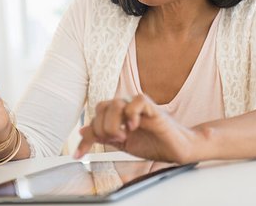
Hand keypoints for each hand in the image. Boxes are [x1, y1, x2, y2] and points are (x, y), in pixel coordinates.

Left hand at [74, 95, 198, 163]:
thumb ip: (102, 136)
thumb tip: (82, 130)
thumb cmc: (153, 144)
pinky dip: (132, 115)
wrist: (176, 149)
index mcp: (118, 115)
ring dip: (114, 124)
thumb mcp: (122, 144)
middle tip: (115, 141)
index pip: (94, 118)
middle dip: (102, 128)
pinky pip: (136, 101)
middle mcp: (126, 108)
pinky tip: (134, 127)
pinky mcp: (152, 108)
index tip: (78, 155)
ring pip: (115, 104)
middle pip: (101, 107)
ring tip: (124, 136)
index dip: (86, 136)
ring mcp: (139, 107)